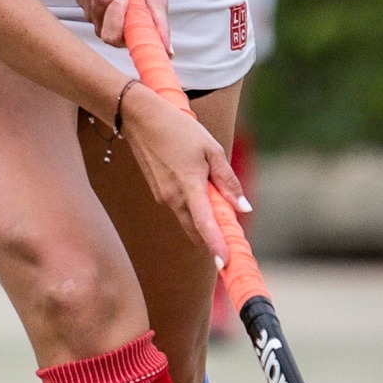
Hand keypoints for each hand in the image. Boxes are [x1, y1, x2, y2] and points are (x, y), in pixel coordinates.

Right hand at [119, 82, 248, 264]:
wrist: (140, 119)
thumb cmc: (179, 129)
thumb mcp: (211, 149)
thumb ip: (227, 180)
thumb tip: (243, 207)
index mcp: (189, 186)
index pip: (204, 224)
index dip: (216, 245)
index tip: (225, 263)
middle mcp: (173, 197)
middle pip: (197, 229)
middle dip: (213, 239)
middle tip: (232, 243)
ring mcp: (163, 197)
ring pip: (189, 219)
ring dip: (205, 220)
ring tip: (220, 206)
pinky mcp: (159, 193)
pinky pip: (181, 208)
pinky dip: (194, 208)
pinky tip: (200, 189)